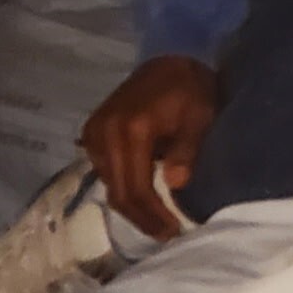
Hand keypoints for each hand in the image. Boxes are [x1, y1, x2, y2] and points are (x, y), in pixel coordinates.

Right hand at [79, 55, 217, 240]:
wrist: (170, 57)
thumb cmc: (191, 88)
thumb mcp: (200, 117)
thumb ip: (187, 150)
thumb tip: (175, 185)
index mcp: (131, 130)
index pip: (135, 188)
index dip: (152, 215)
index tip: (172, 233)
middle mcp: (104, 133)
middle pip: (118, 192)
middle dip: (141, 218)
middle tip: (165, 235)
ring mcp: (94, 133)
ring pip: (110, 184)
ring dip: (132, 203)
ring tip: (158, 219)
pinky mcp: (92, 131)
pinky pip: (106, 169)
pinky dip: (124, 185)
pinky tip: (144, 195)